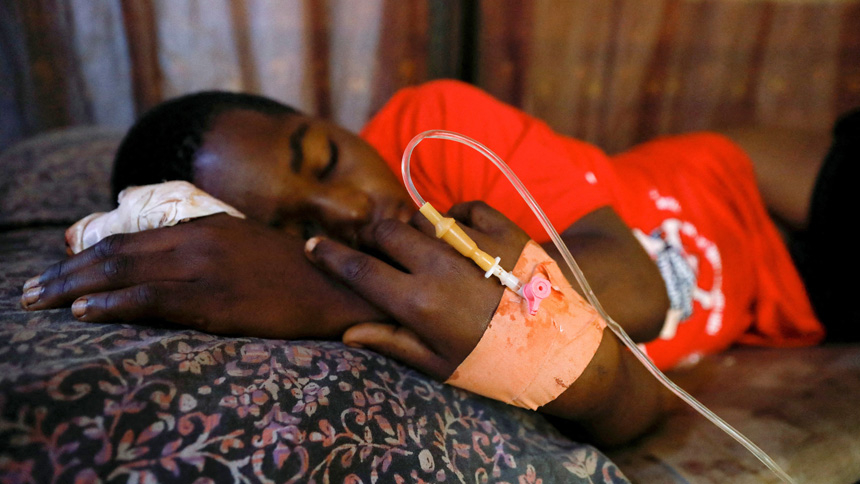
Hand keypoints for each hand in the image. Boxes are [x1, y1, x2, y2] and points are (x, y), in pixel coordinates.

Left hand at [21, 214, 384, 338]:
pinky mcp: (218, 300)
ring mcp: (208, 269)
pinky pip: (154, 299)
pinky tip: (85, 312)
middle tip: (31, 291)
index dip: (87, 254)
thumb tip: (169, 249)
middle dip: (67, 273)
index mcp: (206, 226)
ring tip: (40, 302)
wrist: (339, 288)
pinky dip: (113, 304)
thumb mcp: (247, 244)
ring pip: (126, 272)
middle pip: (117, 252)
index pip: (131, 238)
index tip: (57, 269)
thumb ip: (207, 242)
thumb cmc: (294, 271)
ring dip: (75, 289)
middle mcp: (200, 240)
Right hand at [304, 201, 530, 379]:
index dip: (330, 255)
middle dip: (373, 238)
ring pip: (424, 218)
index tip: (312, 245)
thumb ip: (392, 341)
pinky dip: (456, 216)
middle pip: (386, 232)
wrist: (559, 355)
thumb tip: (347, 331)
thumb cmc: (492, 366)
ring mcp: (475, 247)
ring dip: (415, 230)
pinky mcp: (507, 233)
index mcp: (419, 304)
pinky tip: (459, 237)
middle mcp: (442, 269)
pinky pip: (467, 207)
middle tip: (378, 251)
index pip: (360, 270)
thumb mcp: (438, 364)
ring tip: (426, 251)